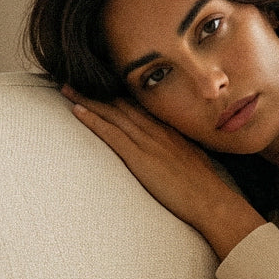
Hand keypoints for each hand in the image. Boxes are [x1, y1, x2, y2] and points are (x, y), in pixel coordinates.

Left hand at [61, 85, 264, 258]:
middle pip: (121, 103)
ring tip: (66, 88)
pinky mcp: (140, 158)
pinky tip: (77, 110)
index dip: (117, 93)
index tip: (101, 83)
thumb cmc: (205, 186)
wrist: (212, 201)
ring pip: (112, 113)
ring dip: (88, 99)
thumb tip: (171, 150)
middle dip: (97, 90)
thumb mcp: (192, 158)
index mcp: (169, 129)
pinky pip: (111, 134)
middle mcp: (157, 129)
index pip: (138, 104)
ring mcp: (148, 142)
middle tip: (74, 77)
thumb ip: (178, 148)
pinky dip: (93, 120)